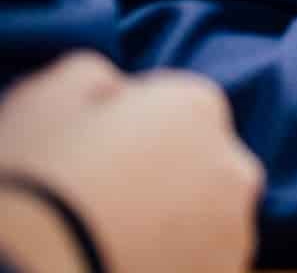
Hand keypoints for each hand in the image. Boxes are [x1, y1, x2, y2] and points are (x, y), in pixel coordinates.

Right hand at [0, 52, 262, 272]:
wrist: (30, 267)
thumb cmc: (35, 178)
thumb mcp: (47, 97)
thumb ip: (95, 77)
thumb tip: (111, 88)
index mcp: (196, 107)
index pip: (176, 107)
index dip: (131, 130)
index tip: (94, 154)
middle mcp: (233, 166)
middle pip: (201, 162)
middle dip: (163, 176)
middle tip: (102, 201)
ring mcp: (233, 233)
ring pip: (206, 219)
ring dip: (173, 224)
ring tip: (110, 237)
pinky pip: (201, 262)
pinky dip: (176, 262)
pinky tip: (125, 261)